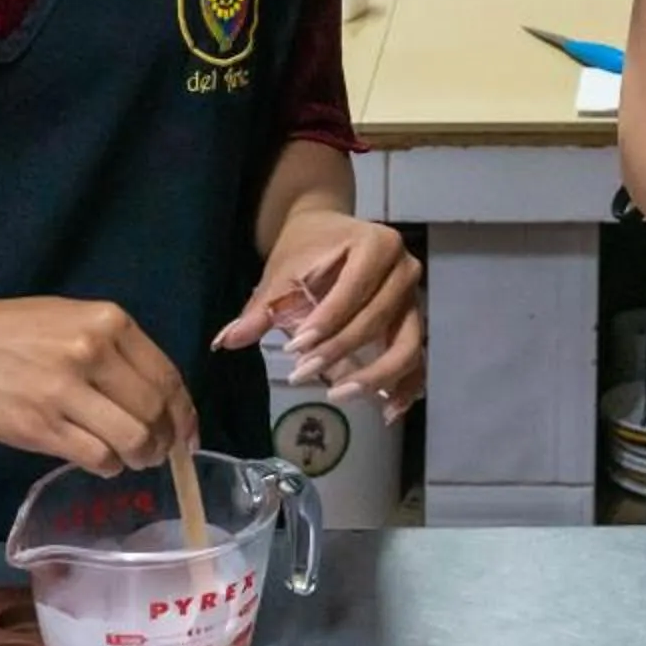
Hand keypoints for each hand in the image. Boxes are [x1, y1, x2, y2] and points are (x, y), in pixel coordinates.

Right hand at [0, 296, 197, 475]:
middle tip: (158, 452)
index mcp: (108, 322)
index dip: (185, 414)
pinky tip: (103, 461)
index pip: (167, 377)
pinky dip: (109, 466)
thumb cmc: (13, 331)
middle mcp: (92, 352)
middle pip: (154, 412)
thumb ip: (117, 350)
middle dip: (165, 441)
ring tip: (133, 459)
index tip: (188, 436)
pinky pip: (96, 457)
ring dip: (141, 457)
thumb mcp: (73, 319)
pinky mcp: (41, 426)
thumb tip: (160, 399)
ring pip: (132, 439)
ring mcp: (65, 390)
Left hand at [214, 208, 424, 422]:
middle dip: (341, 349)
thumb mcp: (282, 271)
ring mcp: (414, 299)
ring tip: (339, 394)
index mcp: (376, 245)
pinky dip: (407, 386)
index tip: (295, 348)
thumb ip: (263, 307)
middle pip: (381, 319)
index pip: (354, 290)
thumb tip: (228, 341)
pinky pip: (417, 359)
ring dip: (376, 375)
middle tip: (303, 373)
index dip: (327, 322)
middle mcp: (405, 269)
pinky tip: (387, 412)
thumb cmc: (307, 248)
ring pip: (407, 344)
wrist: (330, 233)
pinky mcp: (414, 324)